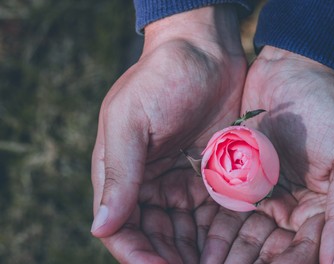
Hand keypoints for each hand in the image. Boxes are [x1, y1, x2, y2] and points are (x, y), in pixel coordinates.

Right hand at [90, 6, 246, 262]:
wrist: (205, 50)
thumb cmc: (162, 78)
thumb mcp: (131, 121)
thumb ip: (119, 173)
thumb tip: (100, 228)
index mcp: (121, 172)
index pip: (123, 228)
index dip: (139, 255)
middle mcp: (150, 183)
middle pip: (156, 237)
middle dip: (172, 258)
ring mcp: (181, 180)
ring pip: (185, 231)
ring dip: (197, 253)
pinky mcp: (211, 174)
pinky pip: (211, 212)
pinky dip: (218, 232)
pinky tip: (232, 246)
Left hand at [202, 46, 333, 262]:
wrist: (293, 68)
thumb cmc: (331, 108)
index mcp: (323, 208)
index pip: (306, 250)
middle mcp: (293, 208)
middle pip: (272, 250)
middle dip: (249, 263)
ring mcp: (265, 194)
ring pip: (245, 237)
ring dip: (227, 255)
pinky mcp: (239, 179)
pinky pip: (226, 211)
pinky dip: (214, 230)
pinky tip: (198, 245)